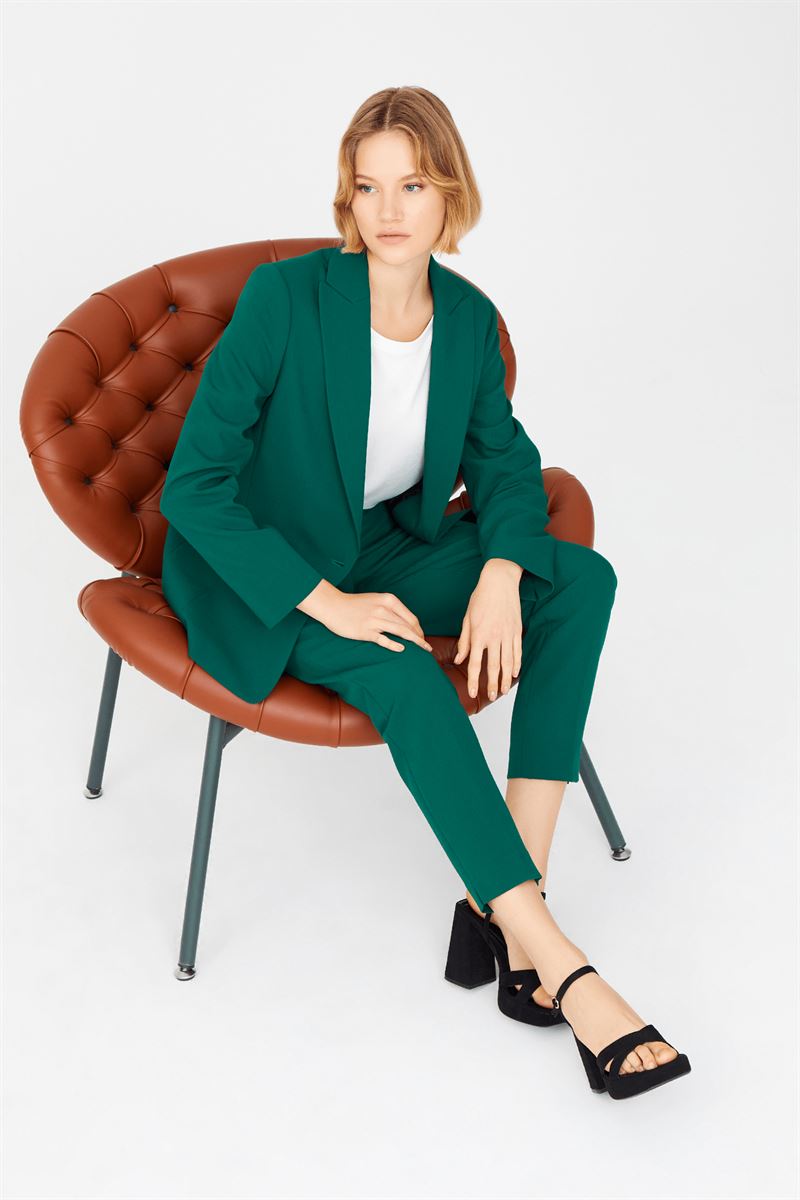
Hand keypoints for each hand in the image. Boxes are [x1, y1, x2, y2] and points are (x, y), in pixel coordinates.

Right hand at [317, 589, 433, 653]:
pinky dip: (394, 645)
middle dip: (420, 637)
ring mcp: (375, 620)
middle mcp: (384, 609)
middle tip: (427, 648)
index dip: (419, 629)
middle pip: (408, 626)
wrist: (333, 606)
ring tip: (423, 650)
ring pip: (401, 632)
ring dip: (415, 642)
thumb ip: (390, 609)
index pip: (411, 617)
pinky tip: (402, 649)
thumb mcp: (376, 600)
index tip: (422, 638)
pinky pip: (384, 640)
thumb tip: (405, 623)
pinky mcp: (366, 631)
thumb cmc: (355, 605)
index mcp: (389, 600)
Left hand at [453, 559, 522, 699]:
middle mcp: (494, 636)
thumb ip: (464, 641)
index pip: (474, 663)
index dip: (473, 680)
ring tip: (503, 691)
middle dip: (492, 684)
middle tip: (491, 697)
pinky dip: (517, 664)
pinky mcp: (517, 630)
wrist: (500, 581)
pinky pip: (518, 651)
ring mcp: (508, 634)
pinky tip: (514, 674)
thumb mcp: (467, 618)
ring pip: (508, 662)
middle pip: (493, 666)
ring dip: (506, 679)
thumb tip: (459, 659)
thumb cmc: (481, 597)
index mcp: (479, 634)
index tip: (472, 692)